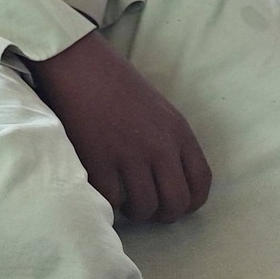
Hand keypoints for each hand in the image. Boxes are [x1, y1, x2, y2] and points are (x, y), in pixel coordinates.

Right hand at [29, 32, 211, 223]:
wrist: (79, 63)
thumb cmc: (115, 84)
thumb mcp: (159, 110)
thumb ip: (170, 142)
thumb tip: (170, 179)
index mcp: (178, 132)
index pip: (201, 183)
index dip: (191, 203)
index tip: (176, 205)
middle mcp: (159, 147)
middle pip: (175, 203)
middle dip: (163, 215)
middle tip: (147, 210)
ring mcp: (129, 155)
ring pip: (144, 207)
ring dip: (135, 212)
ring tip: (124, 202)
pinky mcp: (98, 160)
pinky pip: (112, 199)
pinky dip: (109, 202)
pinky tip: (104, 190)